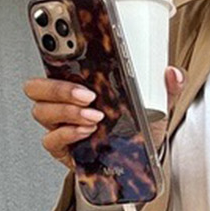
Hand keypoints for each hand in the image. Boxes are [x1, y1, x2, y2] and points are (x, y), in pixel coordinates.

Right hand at [31, 66, 180, 170]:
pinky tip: (86, 131)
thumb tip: (172, 73)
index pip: (53, 62)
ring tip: (94, 116)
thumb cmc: (138, 129)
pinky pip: (50, 139)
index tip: (67, 47)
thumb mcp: (157, 104)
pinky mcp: (61, 148)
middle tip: (86, 94)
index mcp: (80, 82)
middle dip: (58, 89)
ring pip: (42, 112)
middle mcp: (65, 102)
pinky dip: (68, 134)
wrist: (139, 163)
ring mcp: (60, 125)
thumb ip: (166, 87)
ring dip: (67, 112)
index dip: (52, 52)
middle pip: (37, 88)